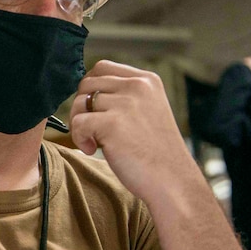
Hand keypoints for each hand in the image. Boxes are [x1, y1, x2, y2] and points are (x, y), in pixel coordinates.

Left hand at [69, 60, 205, 204]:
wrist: (173, 181)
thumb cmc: (154, 152)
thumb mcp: (145, 111)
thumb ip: (121, 96)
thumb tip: (83, 92)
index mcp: (147, 80)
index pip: (102, 67)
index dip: (90, 88)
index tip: (95, 111)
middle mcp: (138, 86)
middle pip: (86, 83)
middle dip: (82, 107)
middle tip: (92, 130)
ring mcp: (126, 103)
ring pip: (79, 103)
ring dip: (80, 125)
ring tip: (96, 142)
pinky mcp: (113, 123)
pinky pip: (77, 123)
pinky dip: (79, 138)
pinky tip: (93, 150)